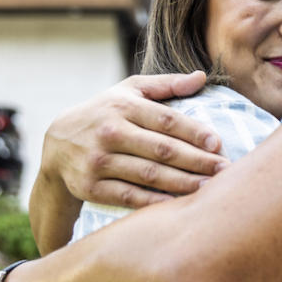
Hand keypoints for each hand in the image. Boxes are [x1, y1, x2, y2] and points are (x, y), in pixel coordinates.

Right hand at [37, 71, 228, 209]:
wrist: (56, 145)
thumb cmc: (104, 113)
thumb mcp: (128, 90)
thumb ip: (165, 84)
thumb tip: (201, 76)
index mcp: (123, 106)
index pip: (166, 120)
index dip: (194, 132)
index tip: (218, 143)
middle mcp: (110, 132)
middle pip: (162, 149)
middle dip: (197, 161)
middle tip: (224, 170)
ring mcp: (99, 161)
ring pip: (148, 174)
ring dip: (182, 183)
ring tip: (209, 188)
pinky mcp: (91, 187)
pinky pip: (129, 196)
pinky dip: (154, 202)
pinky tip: (177, 204)